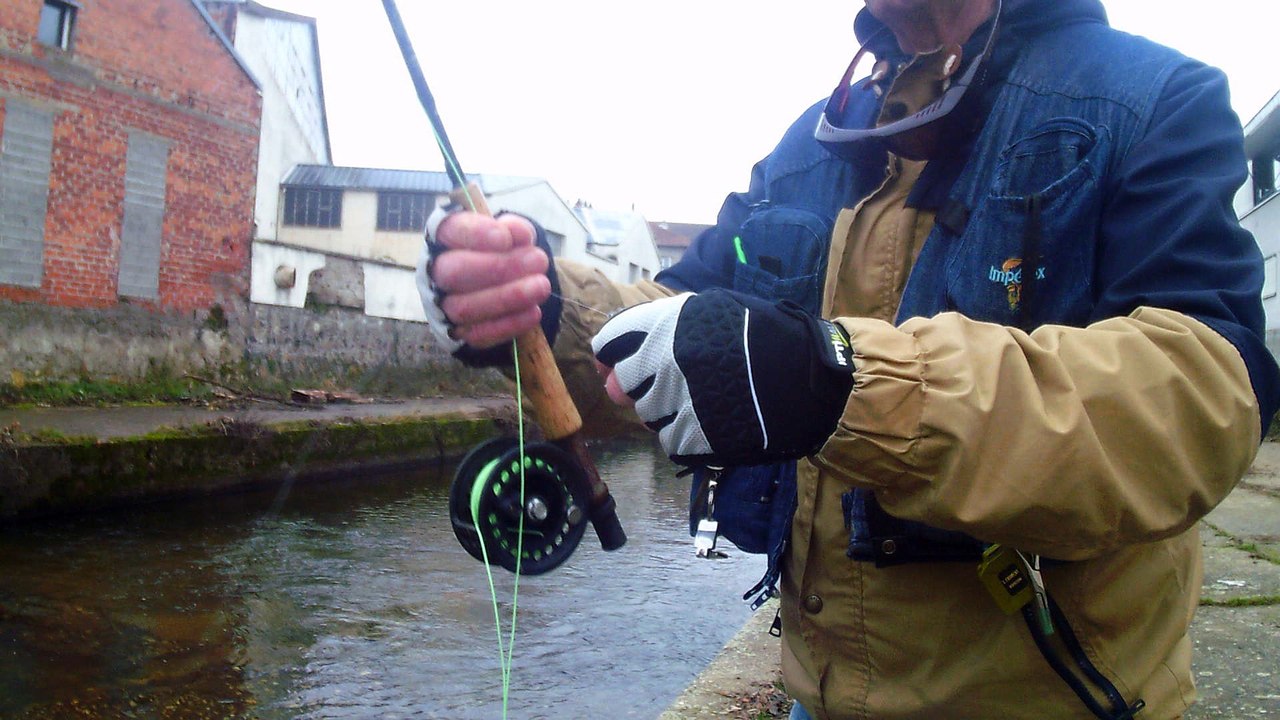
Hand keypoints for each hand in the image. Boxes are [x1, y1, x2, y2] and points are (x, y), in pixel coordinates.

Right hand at [422, 212, 550, 348]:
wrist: (501, 286)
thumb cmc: (502, 253)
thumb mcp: (511, 234)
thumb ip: (514, 230)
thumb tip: (520, 234)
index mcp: (444, 238)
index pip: (450, 231)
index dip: (475, 234)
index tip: (505, 239)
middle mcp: (436, 273)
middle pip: (453, 272)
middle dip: (498, 268)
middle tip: (539, 260)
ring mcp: (443, 307)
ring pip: (464, 307)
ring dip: (507, 298)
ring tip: (542, 286)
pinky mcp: (458, 334)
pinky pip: (478, 334)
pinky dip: (509, 324)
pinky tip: (534, 312)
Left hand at [591, 289, 856, 466]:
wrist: (812, 378)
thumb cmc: (765, 336)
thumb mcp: (715, 311)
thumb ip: (658, 332)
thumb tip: (610, 371)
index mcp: (667, 324)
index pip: (610, 342)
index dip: (617, 353)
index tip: (626, 360)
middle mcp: (663, 362)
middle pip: (626, 382)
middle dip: (646, 383)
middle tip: (681, 381)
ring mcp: (676, 403)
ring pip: (648, 414)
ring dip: (668, 409)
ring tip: (708, 398)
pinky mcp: (692, 440)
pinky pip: (670, 441)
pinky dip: (687, 435)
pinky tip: (715, 421)